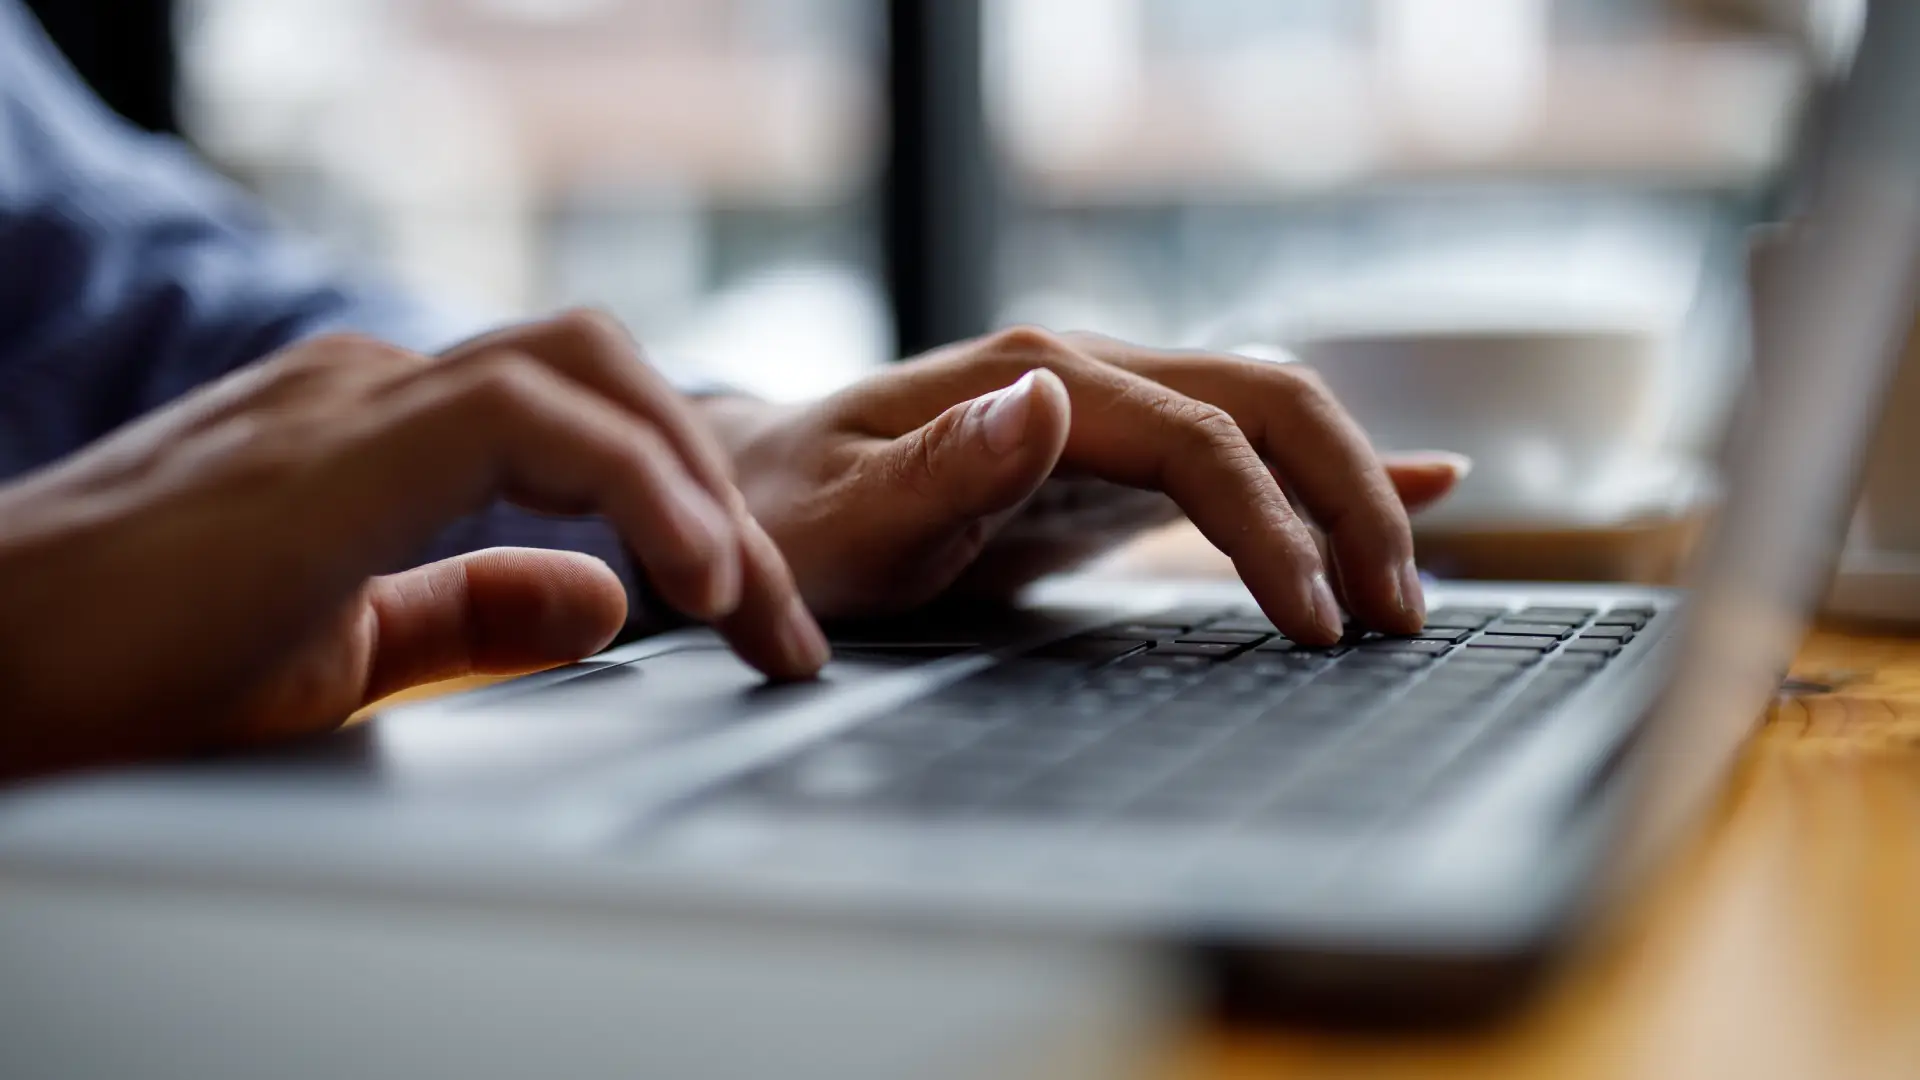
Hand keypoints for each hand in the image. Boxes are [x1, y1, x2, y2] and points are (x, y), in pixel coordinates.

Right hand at [0, 311, 826, 777]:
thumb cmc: (125, 669)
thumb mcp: (341, 652)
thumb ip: (469, 612)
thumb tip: (603, 598)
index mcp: (384, 430)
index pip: (590, 417)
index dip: (696, 506)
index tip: (762, 621)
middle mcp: (377, 390)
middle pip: (610, 375)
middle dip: (724, 492)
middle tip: (786, 626)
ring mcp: (351, 400)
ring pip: (588, 369)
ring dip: (700, 484)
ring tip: (754, 603)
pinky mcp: (330, 445)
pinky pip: (529, 416)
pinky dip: (637, 484)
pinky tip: (688, 577)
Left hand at [706, 327, 1467, 642]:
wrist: (760, 492)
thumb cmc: (789, 518)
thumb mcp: (839, 516)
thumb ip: (941, 468)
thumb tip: (1053, 401)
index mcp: (1032, 377)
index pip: (1198, 440)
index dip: (1270, 528)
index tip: (1311, 623)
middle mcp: (1086, 372)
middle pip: (1267, 404)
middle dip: (1350, 504)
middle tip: (1395, 617)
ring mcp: (1109, 404)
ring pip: (1273, 417)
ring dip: (1352, 495)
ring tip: (1402, 594)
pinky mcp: (1119, 451)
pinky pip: (1244, 445)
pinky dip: (1329, 471)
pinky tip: (1422, 483)